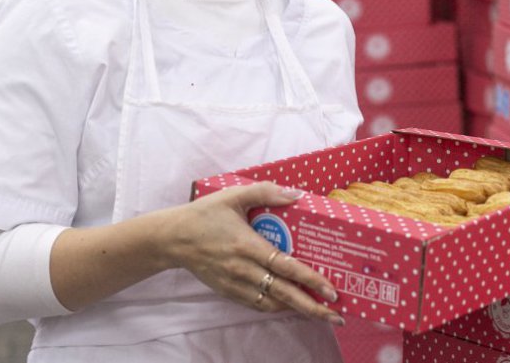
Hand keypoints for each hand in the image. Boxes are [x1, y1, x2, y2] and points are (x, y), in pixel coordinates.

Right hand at [168, 182, 343, 325]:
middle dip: (312, 307)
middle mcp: (243, 270)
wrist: (173, 238)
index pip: (285, 267)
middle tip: (336, 315)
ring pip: (272, 304)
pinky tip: (292, 306)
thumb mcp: (234, 195)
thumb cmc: (205, 214)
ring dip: (297, 310)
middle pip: (284, 294)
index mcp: (247, 246)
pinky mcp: (228, 291)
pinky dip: (277, 307)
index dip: (310, 279)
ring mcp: (235, 284)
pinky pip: (258, 305)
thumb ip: (266, 192)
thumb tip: (297, 195)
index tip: (331, 289)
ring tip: (321, 313)